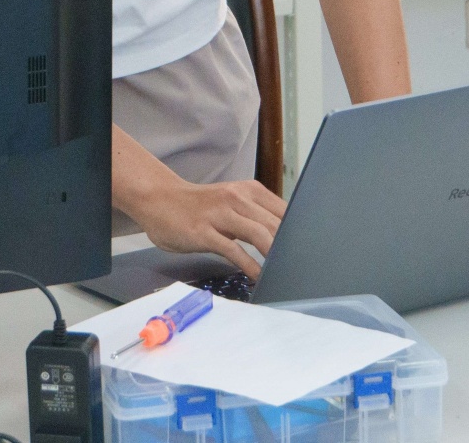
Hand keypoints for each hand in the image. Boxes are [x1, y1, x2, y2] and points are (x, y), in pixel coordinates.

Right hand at [130, 175, 287, 278]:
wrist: (159, 199)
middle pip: (275, 224)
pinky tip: (258, 277)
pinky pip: (233, 250)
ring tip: (284, 273)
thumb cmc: (198, 206)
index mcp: (248, 191)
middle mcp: (237, 198)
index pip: (284, 211)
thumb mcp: (232, 203)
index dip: (299, 232)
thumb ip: (255, 216)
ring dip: (274, 256)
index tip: (310, 251)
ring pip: (258, 234)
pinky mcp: (204, 231)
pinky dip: (250, 265)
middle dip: (290, 247)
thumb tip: (284, 237)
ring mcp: (220, 214)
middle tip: (301, 268)